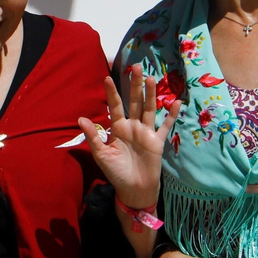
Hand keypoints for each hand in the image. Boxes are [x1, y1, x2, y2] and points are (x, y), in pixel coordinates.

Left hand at [78, 65, 180, 209]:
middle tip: (135, 67)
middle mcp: (132, 126)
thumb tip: (81, 119)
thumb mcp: (101, 155)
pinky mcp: (157, 141)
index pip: (115, 106)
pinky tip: (176, 103)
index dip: (112, 93)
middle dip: (134, 85)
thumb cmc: (115, 172)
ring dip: (151, 94)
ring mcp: (146, 132)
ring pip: (149, 109)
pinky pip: (165, 126)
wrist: (133, 190)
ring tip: (151, 78)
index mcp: (118, 128)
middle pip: (134, 102)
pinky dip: (171, 115)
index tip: (107, 78)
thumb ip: (93, 137)